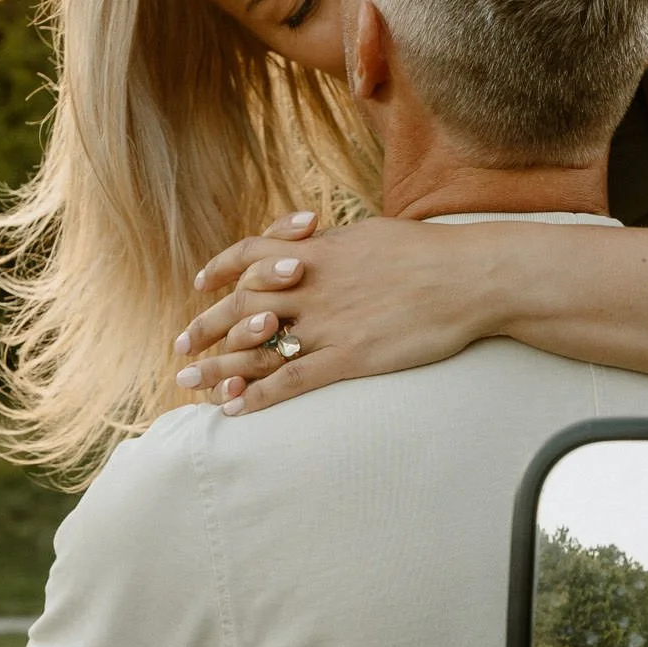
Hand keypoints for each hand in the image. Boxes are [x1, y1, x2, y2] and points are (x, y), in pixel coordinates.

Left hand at [172, 212, 503, 414]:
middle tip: (181, 346)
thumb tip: (318, 245)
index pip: (250, 254)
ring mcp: (327, 324)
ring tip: (192, 384)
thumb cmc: (427, 253)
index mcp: (316, 252)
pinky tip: (235, 410)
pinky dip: (257, 396)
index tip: (199, 284)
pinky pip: (290, 381)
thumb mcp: (371, 236)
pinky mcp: (348, 357)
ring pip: (256, 348)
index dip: (220, 269)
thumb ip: (335, 246)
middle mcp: (310, 287)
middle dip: (204, 328)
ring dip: (219, 369)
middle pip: (239, 306)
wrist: (467, 277)